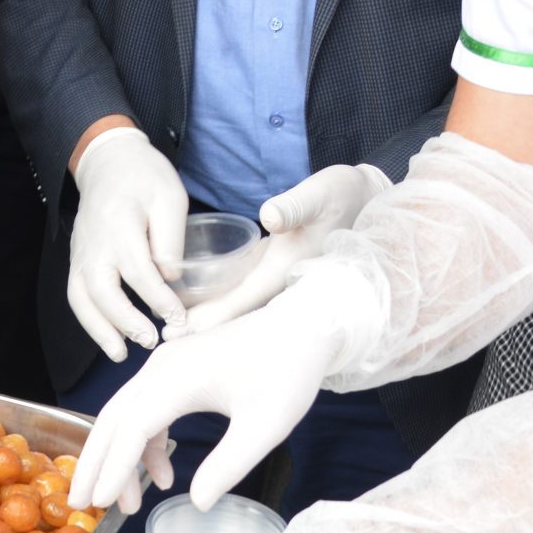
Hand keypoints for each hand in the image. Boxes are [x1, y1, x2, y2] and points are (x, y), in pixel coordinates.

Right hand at [66, 125, 190, 361]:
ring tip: (119, 354)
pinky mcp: (77, 259)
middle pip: (102, 290)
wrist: (107, 160)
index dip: (158, 299)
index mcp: (119, 225)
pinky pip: (77, 294)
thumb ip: (171, 239)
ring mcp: (81, 253)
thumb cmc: (143, 176)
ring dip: (98, 330)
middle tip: (150, 341)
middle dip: (124, 321)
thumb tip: (170, 278)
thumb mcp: (170, 196)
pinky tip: (108, 337)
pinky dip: (89, 320)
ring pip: (81, 298)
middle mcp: (94, 243)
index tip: (177, 318)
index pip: (138, 271)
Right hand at [69, 265, 371, 512]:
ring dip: (118, 456)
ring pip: (124, 414)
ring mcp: (164, 366)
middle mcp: (160, 368)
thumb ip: (229, 464)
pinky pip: (143, 408)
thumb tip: (197, 503)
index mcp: (178, 378)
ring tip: (122, 499)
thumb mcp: (267, 424)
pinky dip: (143, 443)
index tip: (101, 502)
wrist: (305, 324)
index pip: (132, 428)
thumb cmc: (289, 369)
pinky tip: (160, 473)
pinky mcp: (174, 370)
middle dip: (95, 463)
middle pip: (112, 419)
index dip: (114, 467)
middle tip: (82, 504)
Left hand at [171, 163, 389, 334]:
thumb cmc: (342, 194)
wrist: (367, 198)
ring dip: (212, 316)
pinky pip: (248, 290)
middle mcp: (285, 280)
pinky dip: (224, 299)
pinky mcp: (279, 268)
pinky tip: (198, 304)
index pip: (246, 299)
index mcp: (290, 267)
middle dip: (206, 326)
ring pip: (243, 304)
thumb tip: (270, 216)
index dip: (214, 317)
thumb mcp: (320, 193)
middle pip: (240, 311)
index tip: (182, 331)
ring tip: (174, 329)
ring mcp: (283, 277)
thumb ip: (295, 206)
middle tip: (166, 339)